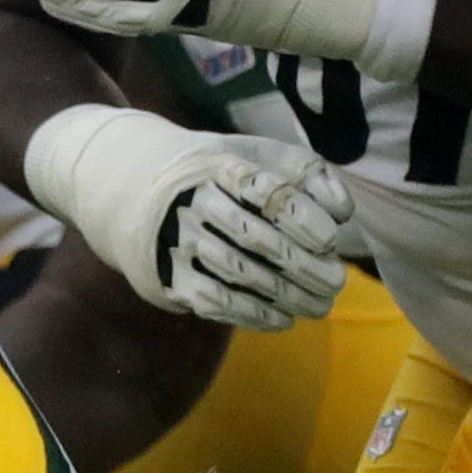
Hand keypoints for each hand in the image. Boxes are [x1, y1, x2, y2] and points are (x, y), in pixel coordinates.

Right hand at [24, 106, 354, 330]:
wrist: (127, 185)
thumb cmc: (209, 170)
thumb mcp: (249, 153)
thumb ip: (302, 171)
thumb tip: (344, 210)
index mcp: (217, 165)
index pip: (267, 192)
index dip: (305, 218)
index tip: (332, 239)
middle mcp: (193, 201)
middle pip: (258, 239)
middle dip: (305, 266)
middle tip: (336, 282)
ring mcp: (176, 240)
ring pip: (241, 275)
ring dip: (287, 296)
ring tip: (319, 306)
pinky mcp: (166, 275)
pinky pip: (217, 300)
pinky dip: (256, 314)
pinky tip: (283, 319)